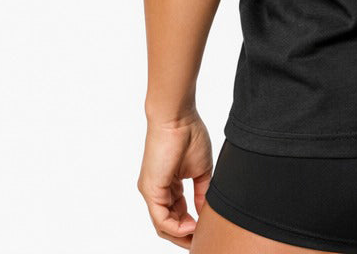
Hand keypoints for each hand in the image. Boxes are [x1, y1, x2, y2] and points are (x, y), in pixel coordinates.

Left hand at [137, 111, 212, 247]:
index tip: (206, 228)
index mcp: (169, 184)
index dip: (192, 224)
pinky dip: (176, 227)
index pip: (178, 213)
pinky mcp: (151, 190)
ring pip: (163, 225)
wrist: (177, 117)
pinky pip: (161, 218)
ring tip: (198, 235)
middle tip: (201, 239)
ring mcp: (152, 191)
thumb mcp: (201, 169)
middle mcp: (157, 191)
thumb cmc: (189, 134)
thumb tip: (205, 211)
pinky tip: (191, 226)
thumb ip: (202, 191)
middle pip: (169, 223)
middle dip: (186, 235)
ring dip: (181, 234)